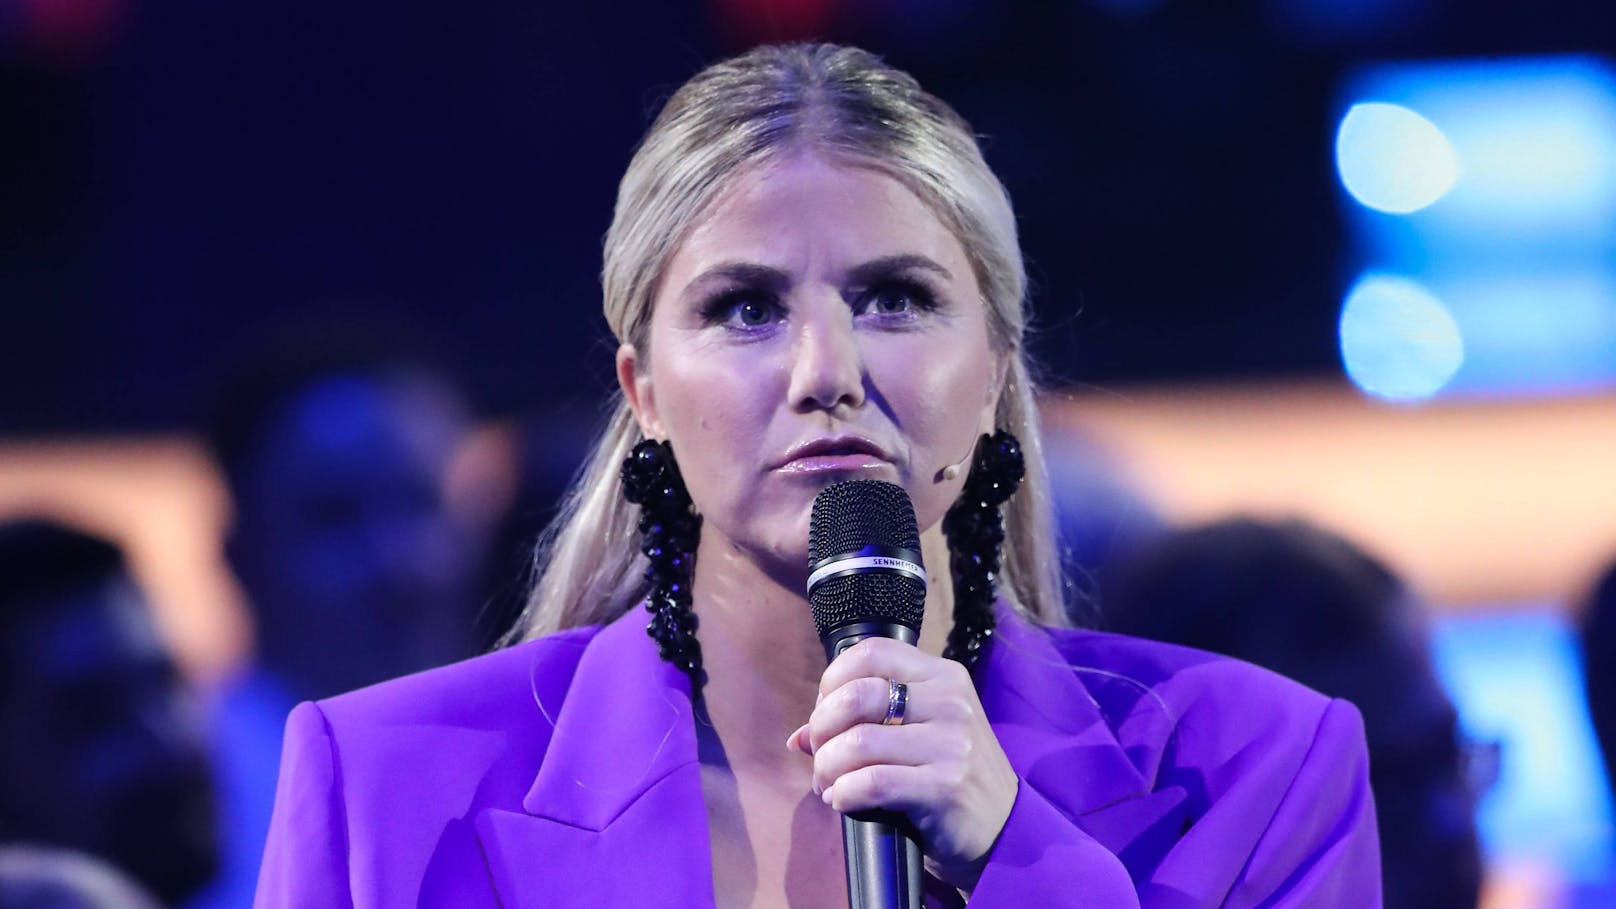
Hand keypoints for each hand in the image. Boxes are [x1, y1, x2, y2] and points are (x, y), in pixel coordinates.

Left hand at [786, 637, 1018, 891]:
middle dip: (822, 729)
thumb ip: (866, 722)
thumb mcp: (921, 733)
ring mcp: (952, 744)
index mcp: (943, 676)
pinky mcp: (946, 787)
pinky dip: (844, 794)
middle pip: (857, 695)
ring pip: (857, 742)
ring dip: (828, 767)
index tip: (825, 712)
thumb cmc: (950, 775)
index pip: (871, 651)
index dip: (832, 680)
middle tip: (820, 754)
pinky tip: (843, 801)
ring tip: (828, 784)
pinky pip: (872, 782)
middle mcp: (951, 702)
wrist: (1003, 829)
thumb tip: (797, 737)